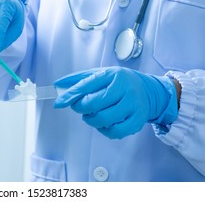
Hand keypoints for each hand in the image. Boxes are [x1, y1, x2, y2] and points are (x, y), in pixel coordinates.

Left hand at [54, 66, 177, 138]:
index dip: (70, 95)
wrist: (148, 91)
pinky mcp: (137, 120)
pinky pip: (115, 131)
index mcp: (112, 75)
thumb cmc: (119, 82)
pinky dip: (104, 130)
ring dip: (91, 120)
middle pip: (94, 104)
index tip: (59, 103)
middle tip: (80, 107)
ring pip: (103, 119)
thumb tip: (58, 85)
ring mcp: (133, 105)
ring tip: (92, 114)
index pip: (86, 85)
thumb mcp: (100, 74)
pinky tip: (104, 123)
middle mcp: (124, 89)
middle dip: (81, 108)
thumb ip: (79, 79)